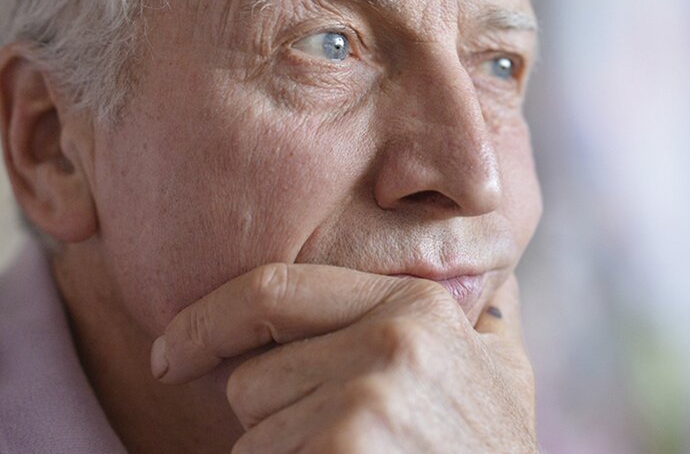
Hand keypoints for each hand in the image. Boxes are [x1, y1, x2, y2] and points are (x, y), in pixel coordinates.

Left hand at [150, 264, 536, 452]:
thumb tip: (490, 270)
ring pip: (251, 434)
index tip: (170, 354)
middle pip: (252, 377)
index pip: (271, 292)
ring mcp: (369, 397)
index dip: (205, 323)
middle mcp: (393, 339)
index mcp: (418, 304)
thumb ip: (483, 313)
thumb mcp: (503, 372)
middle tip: (344, 446)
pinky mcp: (346, 447)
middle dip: (277, 419)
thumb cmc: (491, 453)